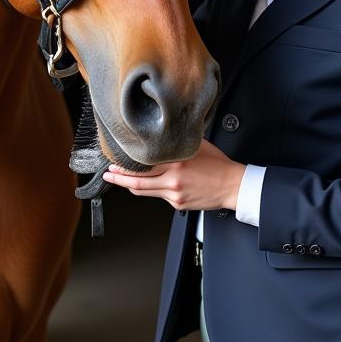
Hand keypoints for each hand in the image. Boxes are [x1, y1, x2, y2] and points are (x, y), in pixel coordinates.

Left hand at [101, 138, 245, 212]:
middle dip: (119, 178)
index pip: (143, 165)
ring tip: (117, 180)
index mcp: (176, 162)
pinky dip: (151, 190)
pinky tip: (147, 184)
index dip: (125, 165)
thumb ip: (177, 144)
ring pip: (144, 191)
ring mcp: (174, 194)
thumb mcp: (196, 146)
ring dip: (129, 186)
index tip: (114, 161)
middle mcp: (173, 179)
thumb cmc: (217, 164)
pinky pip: (159, 196)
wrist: (232, 185)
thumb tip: (161, 137)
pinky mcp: (177, 204)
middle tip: (108, 174)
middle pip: (137, 181)